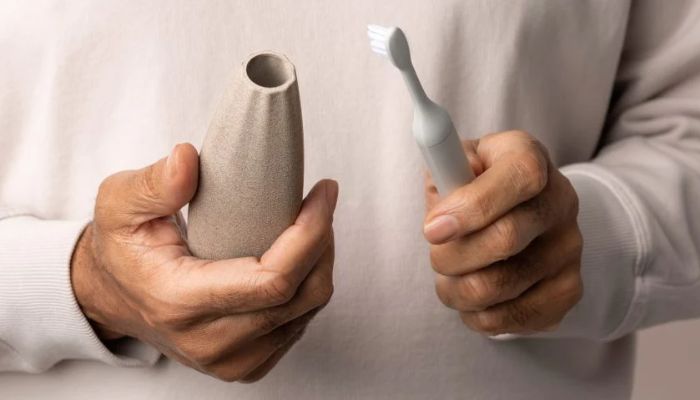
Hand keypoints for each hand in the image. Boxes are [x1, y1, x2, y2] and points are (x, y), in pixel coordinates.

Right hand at [71, 143, 337, 381]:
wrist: (114, 298)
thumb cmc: (123, 249)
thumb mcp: (120, 204)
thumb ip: (153, 183)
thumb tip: (187, 159)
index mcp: (180, 302)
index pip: (272, 280)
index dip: (311, 235)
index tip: (323, 193)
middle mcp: (209, 341)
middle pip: (301, 295)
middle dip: (322, 240)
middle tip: (320, 201)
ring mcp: (231, 361)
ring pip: (307, 311)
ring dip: (320, 262)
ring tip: (310, 224)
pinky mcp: (246, 365)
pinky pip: (299, 325)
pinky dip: (308, 287)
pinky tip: (298, 258)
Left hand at [423, 131, 582, 335]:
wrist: (514, 213)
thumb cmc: (472, 186)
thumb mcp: (452, 166)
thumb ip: (443, 179)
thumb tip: (440, 217)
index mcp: (529, 156)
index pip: (520, 177)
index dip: (473, 206)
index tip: (432, 230)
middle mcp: (560, 198)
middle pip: (506, 237)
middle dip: (452, 256)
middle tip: (436, 257)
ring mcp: (570, 245)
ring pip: (502, 285)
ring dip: (458, 290)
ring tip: (449, 280)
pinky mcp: (569, 287)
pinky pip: (517, 315)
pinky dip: (480, 315)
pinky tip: (473, 300)